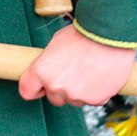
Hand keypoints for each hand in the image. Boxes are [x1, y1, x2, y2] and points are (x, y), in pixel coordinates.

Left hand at [18, 23, 136, 106]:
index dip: (34, 89)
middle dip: (61, 89)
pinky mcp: (95, 100)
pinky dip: (95, 92)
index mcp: (41, 71)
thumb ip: (49, 62)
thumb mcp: (56, 44)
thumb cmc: (82, 35)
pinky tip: (99, 76)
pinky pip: (92, 100)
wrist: (109, 37)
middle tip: (72, 73)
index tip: (40, 87)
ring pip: (74, 100)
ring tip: (89, 71)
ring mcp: (76, 95)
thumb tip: (49, 70)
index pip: (26, 91)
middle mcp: (55, 86)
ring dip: (79, 91)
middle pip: (54, 98)